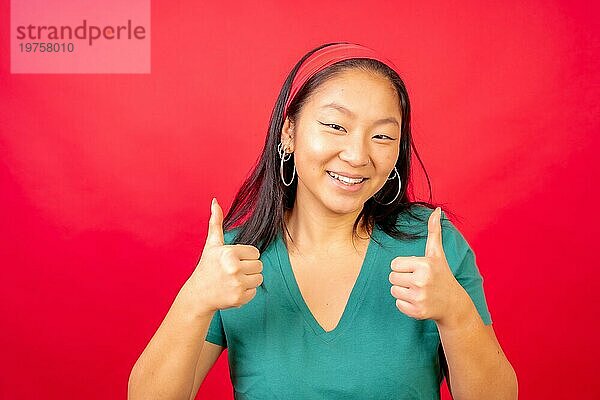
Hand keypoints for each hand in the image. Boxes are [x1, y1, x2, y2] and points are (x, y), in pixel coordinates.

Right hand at [186, 198, 262, 313]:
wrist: (198, 294)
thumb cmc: (207, 267)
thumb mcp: (212, 245)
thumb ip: (216, 223)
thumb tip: (215, 201)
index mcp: (229, 253)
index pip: (255, 252)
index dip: (246, 256)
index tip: (233, 260)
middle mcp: (233, 268)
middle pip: (259, 265)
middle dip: (248, 268)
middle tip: (233, 271)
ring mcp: (237, 284)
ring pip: (259, 278)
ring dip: (249, 280)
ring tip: (234, 280)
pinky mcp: (240, 298)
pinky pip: (255, 292)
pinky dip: (246, 292)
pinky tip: (233, 290)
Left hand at [388, 207, 465, 323]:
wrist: (453, 304)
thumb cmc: (442, 275)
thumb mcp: (437, 253)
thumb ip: (434, 231)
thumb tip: (437, 210)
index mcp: (424, 264)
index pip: (394, 264)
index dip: (403, 267)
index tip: (416, 270)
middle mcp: (421, 281)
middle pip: (392, 277)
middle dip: (402, 279)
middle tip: (418, 281)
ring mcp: (420, 297)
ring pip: (393, 290)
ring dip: (403, 291)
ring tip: (418, 291)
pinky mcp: (417, 311)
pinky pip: (398, 304)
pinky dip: (405, 304)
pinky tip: (419, 301)